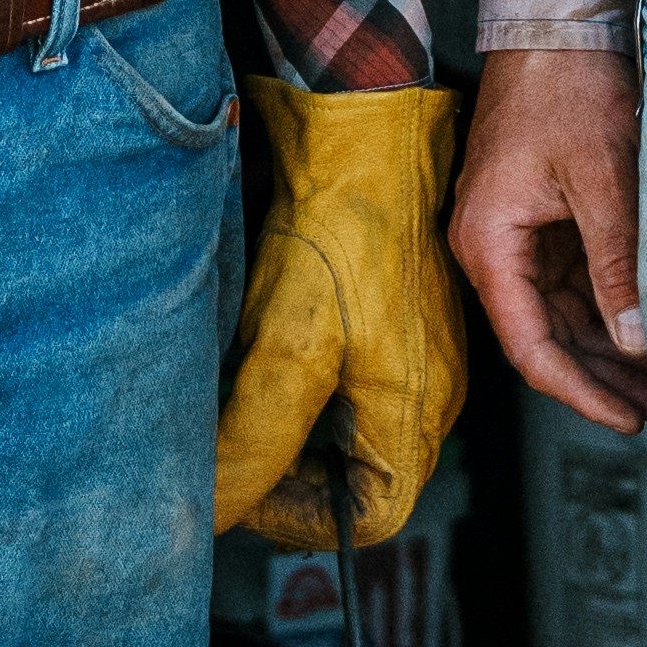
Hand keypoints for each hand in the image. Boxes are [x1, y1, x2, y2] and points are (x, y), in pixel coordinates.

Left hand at [215, 84, 470, 548]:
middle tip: (229, 439)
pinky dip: (300, 383)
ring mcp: (415, 355)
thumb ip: (255, 438)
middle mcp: (427, 393)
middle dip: (288, 473)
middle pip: (358, 479)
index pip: (370, 518)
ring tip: (239, 388)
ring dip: (290, 427)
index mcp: (415, 411)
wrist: (366, 128)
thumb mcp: (287, 347)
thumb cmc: (344, 225)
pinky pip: (348, 382)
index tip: (242, 487)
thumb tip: (219, 505)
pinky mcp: (396, 321)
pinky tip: (263, 345)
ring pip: (348, 431)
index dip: (298, 518)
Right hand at [450, 46, 646, 434]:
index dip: (579, 391)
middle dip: (599, 378)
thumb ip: (618, 262)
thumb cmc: (569, 88)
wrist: (555, 21)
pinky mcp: (536, 217)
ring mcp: (512, 232)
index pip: (530, 345)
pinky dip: (604, 308)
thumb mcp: (601, 179)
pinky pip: (568, 281)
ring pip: (557, 314)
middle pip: (542, 337)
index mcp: (488, 242)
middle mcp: (489, 246)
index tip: (626, 419)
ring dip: (604, 348)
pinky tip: (642, 328)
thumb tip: (635, 340)